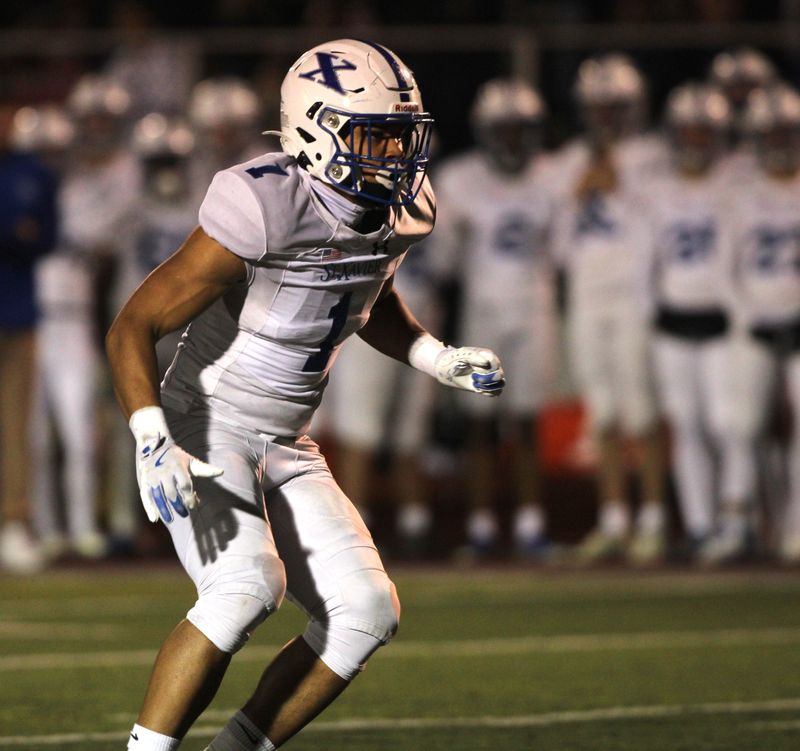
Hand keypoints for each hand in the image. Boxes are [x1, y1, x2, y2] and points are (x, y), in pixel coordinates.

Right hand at [130, 407, 222, 523]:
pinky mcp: (144, 481)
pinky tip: (154, 519)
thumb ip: (205, 469)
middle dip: (178, 505)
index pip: (185, 484)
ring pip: (158, 496)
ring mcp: (152, 477)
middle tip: (185, 514)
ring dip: (164, 509)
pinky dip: (149, 508)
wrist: (154, 445)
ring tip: (170, 520)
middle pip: (171, 492)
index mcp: (177, 466)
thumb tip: (222, 472)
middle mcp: (164, 472)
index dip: (190, 496)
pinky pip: (146, 496)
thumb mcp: (191, 461)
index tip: (195, 504)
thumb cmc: (177, 457)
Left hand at [433, 347, 504, 396]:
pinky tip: (478, 389)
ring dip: (489, 387)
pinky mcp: (486, 385)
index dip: (487, 369)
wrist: (447, 369)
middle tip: (474, 378)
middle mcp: (491, 365)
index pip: (495, 364)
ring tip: (476, 384)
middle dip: (487, 379)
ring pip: (500, 383)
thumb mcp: (463, 356)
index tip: (475, 369)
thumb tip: (486, 363)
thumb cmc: (455, 360)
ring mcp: (490, 375)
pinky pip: (496, 391)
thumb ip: (474, 357)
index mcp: (487, 355)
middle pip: (499, 374)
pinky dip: (489, 392)